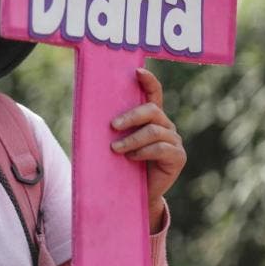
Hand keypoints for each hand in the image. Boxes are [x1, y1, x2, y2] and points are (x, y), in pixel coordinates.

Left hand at [110, 67, 185, 232]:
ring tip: (116, 149)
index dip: (149, 81)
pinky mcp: (178, 157)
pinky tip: (132, 158)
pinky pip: (161, 148)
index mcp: (151, 118)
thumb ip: (112, 128)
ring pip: (154, 130)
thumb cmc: (122, 165)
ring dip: (132, 139)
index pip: (154, 94)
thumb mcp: (115, 142)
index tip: (137, 71)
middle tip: (112, 126)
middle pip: (152, 110)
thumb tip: (86, 108)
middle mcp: (165, 126)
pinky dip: (144, 152)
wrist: (134, 194)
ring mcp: (174, 141)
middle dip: (131, 116)